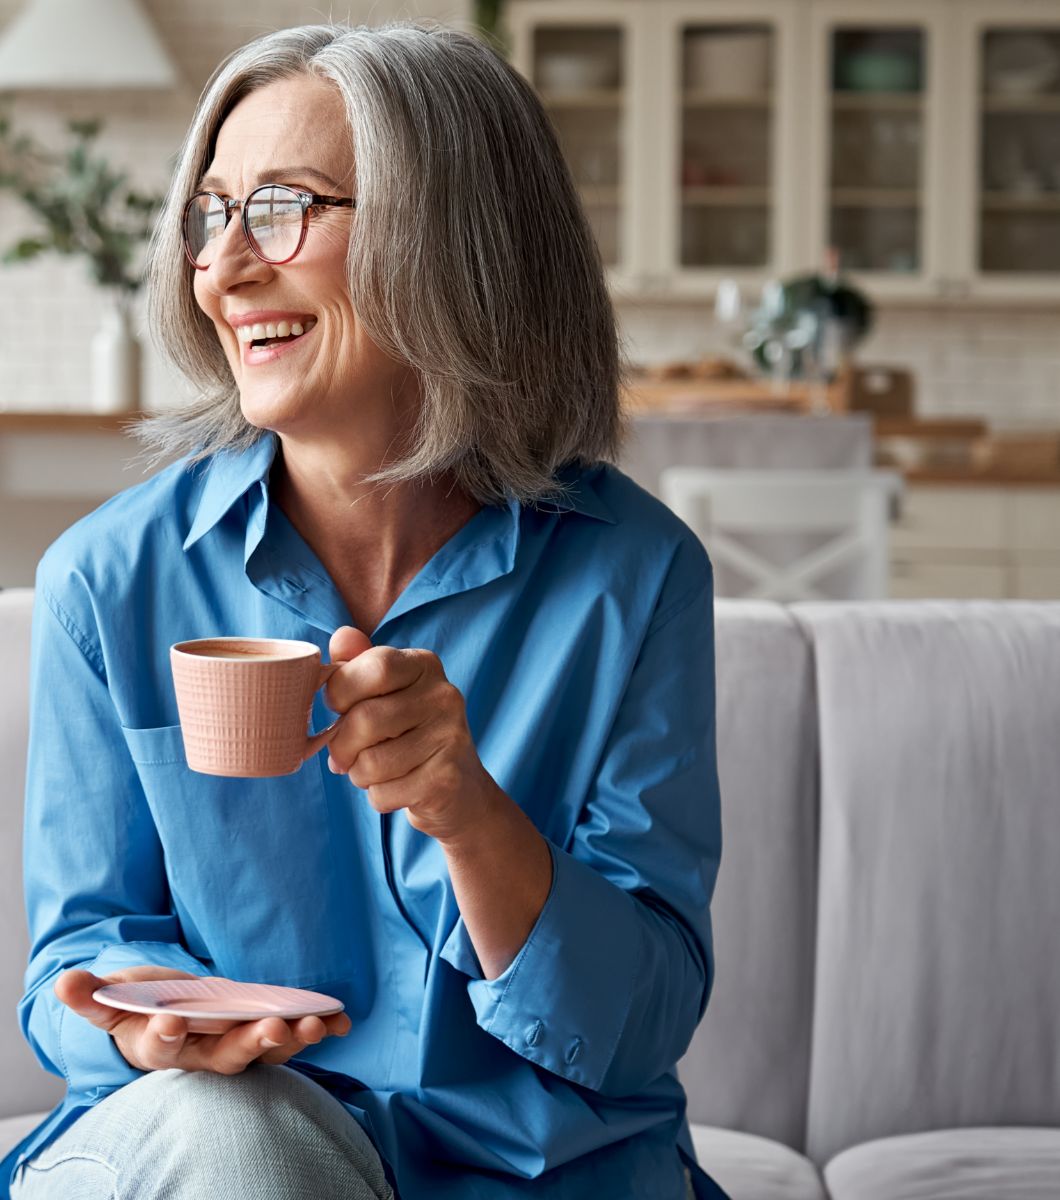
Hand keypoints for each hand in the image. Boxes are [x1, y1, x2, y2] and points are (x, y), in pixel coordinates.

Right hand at [54, 966, 350, 1074]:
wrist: (166, 1014)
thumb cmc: (138, 1006)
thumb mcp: (111, 999)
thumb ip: (90, 995)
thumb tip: (64, 982)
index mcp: (161, 1047)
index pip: (163, 1049)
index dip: (168, 1037)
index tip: (174, 1022)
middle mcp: (203, 1054)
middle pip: (226, 1057)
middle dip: (250, 1043)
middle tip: (271, 1027)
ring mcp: (237, 1044)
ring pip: (266, 1050)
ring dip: (292, 1038)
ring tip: (317, 1024)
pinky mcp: (263, 1031)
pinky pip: (293, 1035)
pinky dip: (318, 1028)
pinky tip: (343, 1020)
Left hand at [323, 626, 502, 842]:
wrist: (459, 790)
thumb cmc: (408, 735)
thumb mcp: (385, 694)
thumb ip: (359, 664)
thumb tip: (341, 635)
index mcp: (425, 665)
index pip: (374, 667)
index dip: (341, 692)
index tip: (340, 708)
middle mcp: (444, 696)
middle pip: (365, 719)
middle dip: (341, 745)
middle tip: (346, 754)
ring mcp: (450, 737)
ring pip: (370, 763)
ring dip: (359, 775)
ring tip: (374, 771)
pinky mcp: (446, 779)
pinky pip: (383, 793)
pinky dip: (378, 797)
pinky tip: (397, 788)